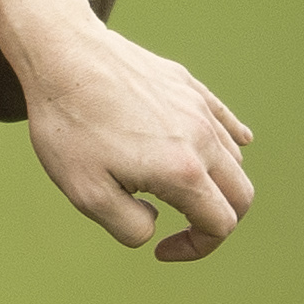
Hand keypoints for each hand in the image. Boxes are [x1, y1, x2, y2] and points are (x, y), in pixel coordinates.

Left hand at [16, 11, 254, 261]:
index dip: (197, 248)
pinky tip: (233, 146)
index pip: (220, 224)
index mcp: (183, 171)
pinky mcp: (189, 86)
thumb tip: (156, 228)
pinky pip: (226, 121)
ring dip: (216, 184)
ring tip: (176, 190)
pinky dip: (231, 143)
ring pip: (233, 159)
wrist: (62, 55)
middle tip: (183, 227)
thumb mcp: (87, 194)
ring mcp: (199, 108)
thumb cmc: (70, 127)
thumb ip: (130, 226)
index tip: (162, 249)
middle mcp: (203, 138)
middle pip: (241, 195)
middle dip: (218, 221)